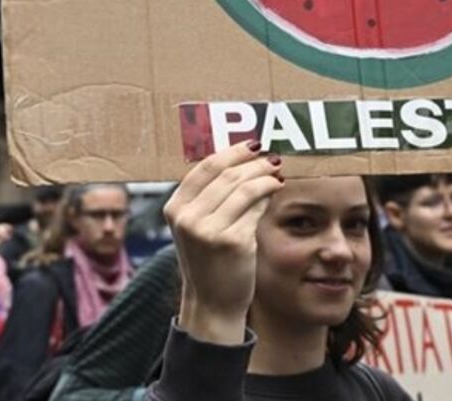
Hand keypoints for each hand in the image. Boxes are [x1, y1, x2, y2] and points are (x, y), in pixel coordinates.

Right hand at [162, 140, 283, 344]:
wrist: (211, 304)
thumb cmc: (208, 263)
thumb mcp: (197, 227)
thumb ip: (210, 198)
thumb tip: (243, 163)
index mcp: (174, 209)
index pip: (203, 168)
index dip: (230, 153)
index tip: (251, 146)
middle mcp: (187, 217)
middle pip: (226, 174)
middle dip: (253, 162)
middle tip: (271, 157)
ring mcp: (208, 230)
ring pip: (244, 187)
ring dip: (264, 175)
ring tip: (277, 172)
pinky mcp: (231, 241)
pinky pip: (255, 208)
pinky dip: (268, 195)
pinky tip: (275, 191)